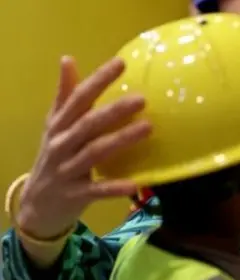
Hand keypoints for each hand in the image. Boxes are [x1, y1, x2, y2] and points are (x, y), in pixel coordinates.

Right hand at [17, 56, 150, 237]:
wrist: (36, 205)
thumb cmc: (54, 158)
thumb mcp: (55, 126)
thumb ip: (65, 96)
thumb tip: (68, 59)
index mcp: (58, 125)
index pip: (78, 98)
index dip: (98, 80)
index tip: (121, 63)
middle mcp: (61, 144)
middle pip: (88, 124)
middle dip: (114, 110)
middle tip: (142, 99)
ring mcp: (66, 170)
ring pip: (94, 152)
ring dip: (120, 140)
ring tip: (148, 128)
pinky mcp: (75, 195)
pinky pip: (96, 190)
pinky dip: (114, 187)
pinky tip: (135, 184)